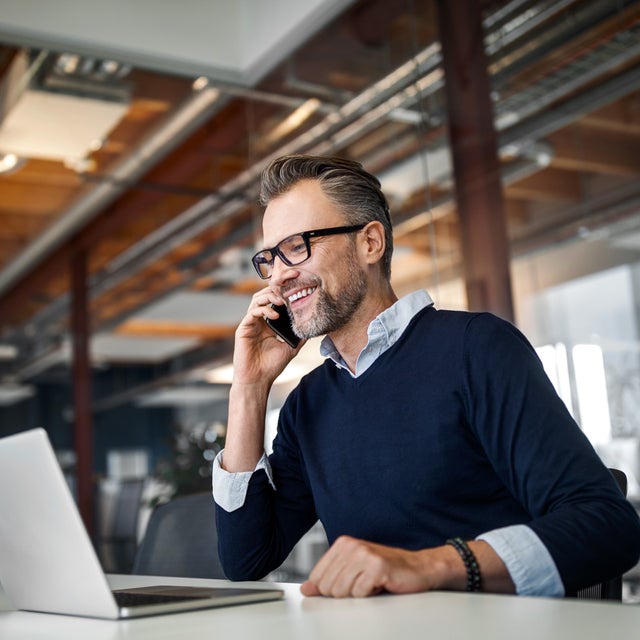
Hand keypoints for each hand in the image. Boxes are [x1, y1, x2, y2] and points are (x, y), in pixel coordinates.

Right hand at [232, 286, 303, 385]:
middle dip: (276, 289)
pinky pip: (252, 312)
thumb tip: (313, 326)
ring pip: (257, 300)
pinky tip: (275, 315)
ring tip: (282, 301)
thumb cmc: (272, 366)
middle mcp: (259, 321)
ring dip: (270, 296)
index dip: (284, 293)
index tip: (296, 288)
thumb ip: (299, 336)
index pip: (274, 301)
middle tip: (289, 289)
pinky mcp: (243, 329)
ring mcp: (250, 323)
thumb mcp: (291, 348)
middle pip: (265, 295)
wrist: (258, 380)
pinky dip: (264, 310)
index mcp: (268, 323)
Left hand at [300, 535, 442, 597]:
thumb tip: (306, 589)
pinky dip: (370, 595)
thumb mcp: (352, 571)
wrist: (417, 568)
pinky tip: (380, 584)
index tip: (346, 585)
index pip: (317, 577)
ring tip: (371, 583)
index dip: (329, 589)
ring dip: (357, 594)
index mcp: (342, 544)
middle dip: (344, 593)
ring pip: (341, 591)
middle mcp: (351, 545)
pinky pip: (359, 593)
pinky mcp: (376, 566)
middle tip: (362, 584)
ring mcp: (364, 554)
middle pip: (327, 587)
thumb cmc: (385, 570)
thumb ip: (328, 578)